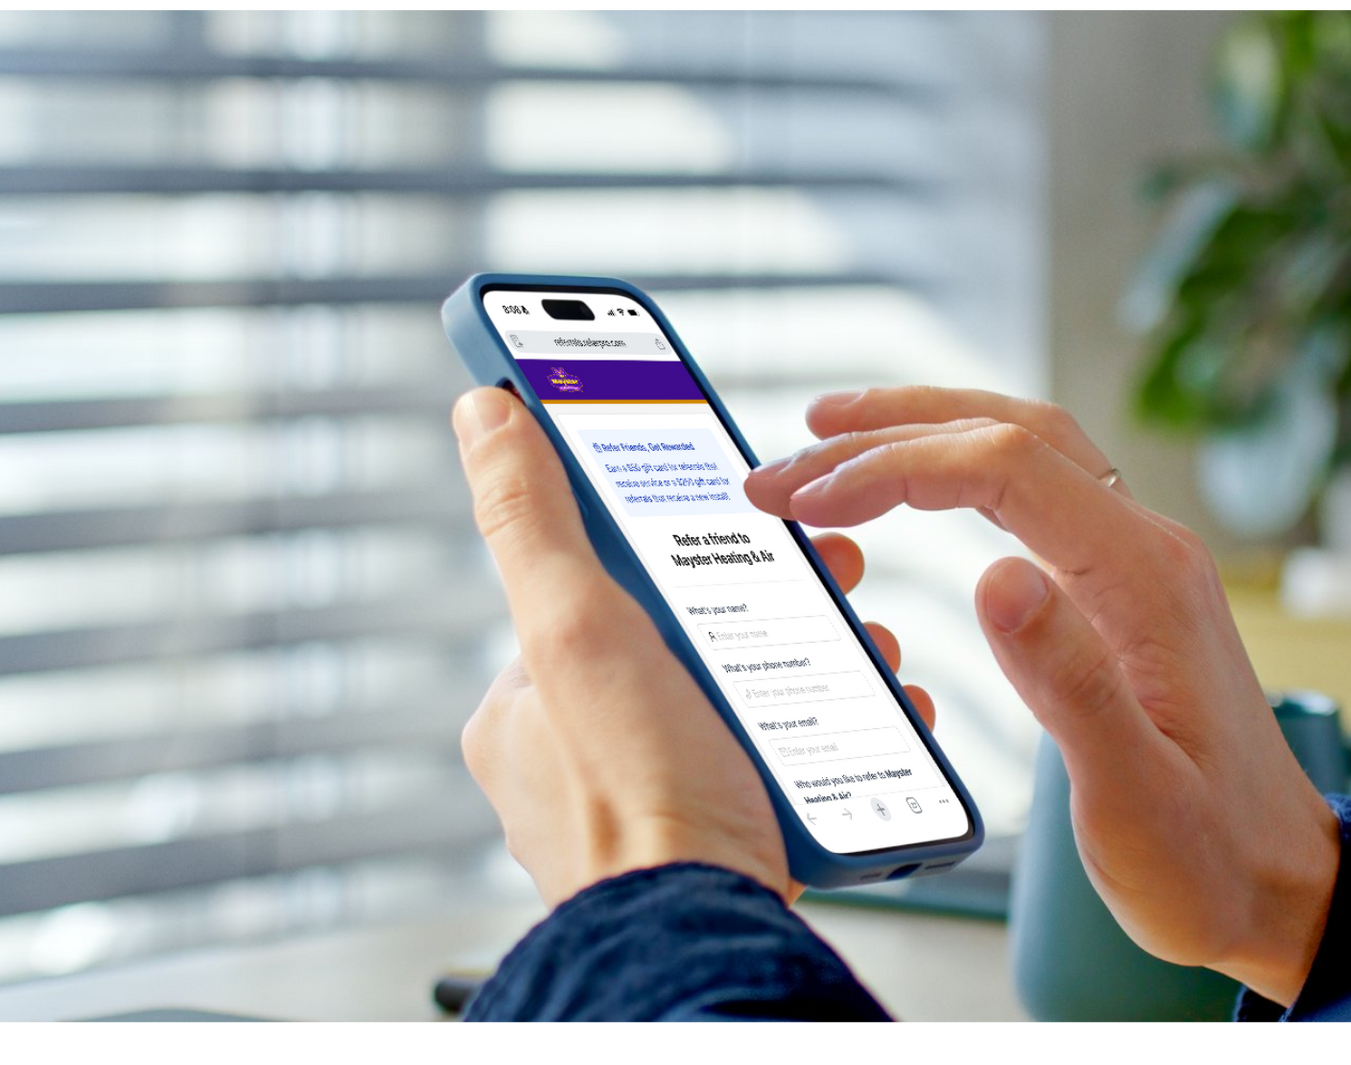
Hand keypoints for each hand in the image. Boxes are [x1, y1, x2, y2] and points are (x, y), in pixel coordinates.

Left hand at [451, 386, 933, 908]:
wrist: (711, 940)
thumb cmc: (639, 800)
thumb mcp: (574, 627)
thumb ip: (532, 518)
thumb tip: (484, 411)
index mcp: (526, 707)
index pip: (597, 583)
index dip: (676, 531)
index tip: (741, 506)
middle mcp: (578, 758)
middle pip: (685, 634)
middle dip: (767, 597)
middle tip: (830, 571)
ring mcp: (651, 799)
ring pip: (740, 694)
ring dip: (811, 659)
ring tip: (865, 644)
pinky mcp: (718, 837)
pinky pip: (776, 760)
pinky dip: (827, 729)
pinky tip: (866, 713)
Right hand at [745, 387, 1338, 1004]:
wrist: (1280, 888)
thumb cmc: (1208, 859)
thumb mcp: (1131, 795)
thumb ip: (1068, 683)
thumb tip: (993, 576)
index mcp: (1146, 581)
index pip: (1007, 467)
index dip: (896, 467)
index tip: (810, 499)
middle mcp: (1148, 551)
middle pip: (1013, 432)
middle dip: (890, 431)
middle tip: (788, 461)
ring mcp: (1139, 565)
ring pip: (1027, 448)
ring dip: (926, 429)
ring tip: (831, 434)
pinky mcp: (1123, 592)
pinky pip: (1036, 494)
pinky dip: (961, 468)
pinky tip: (915, 483)